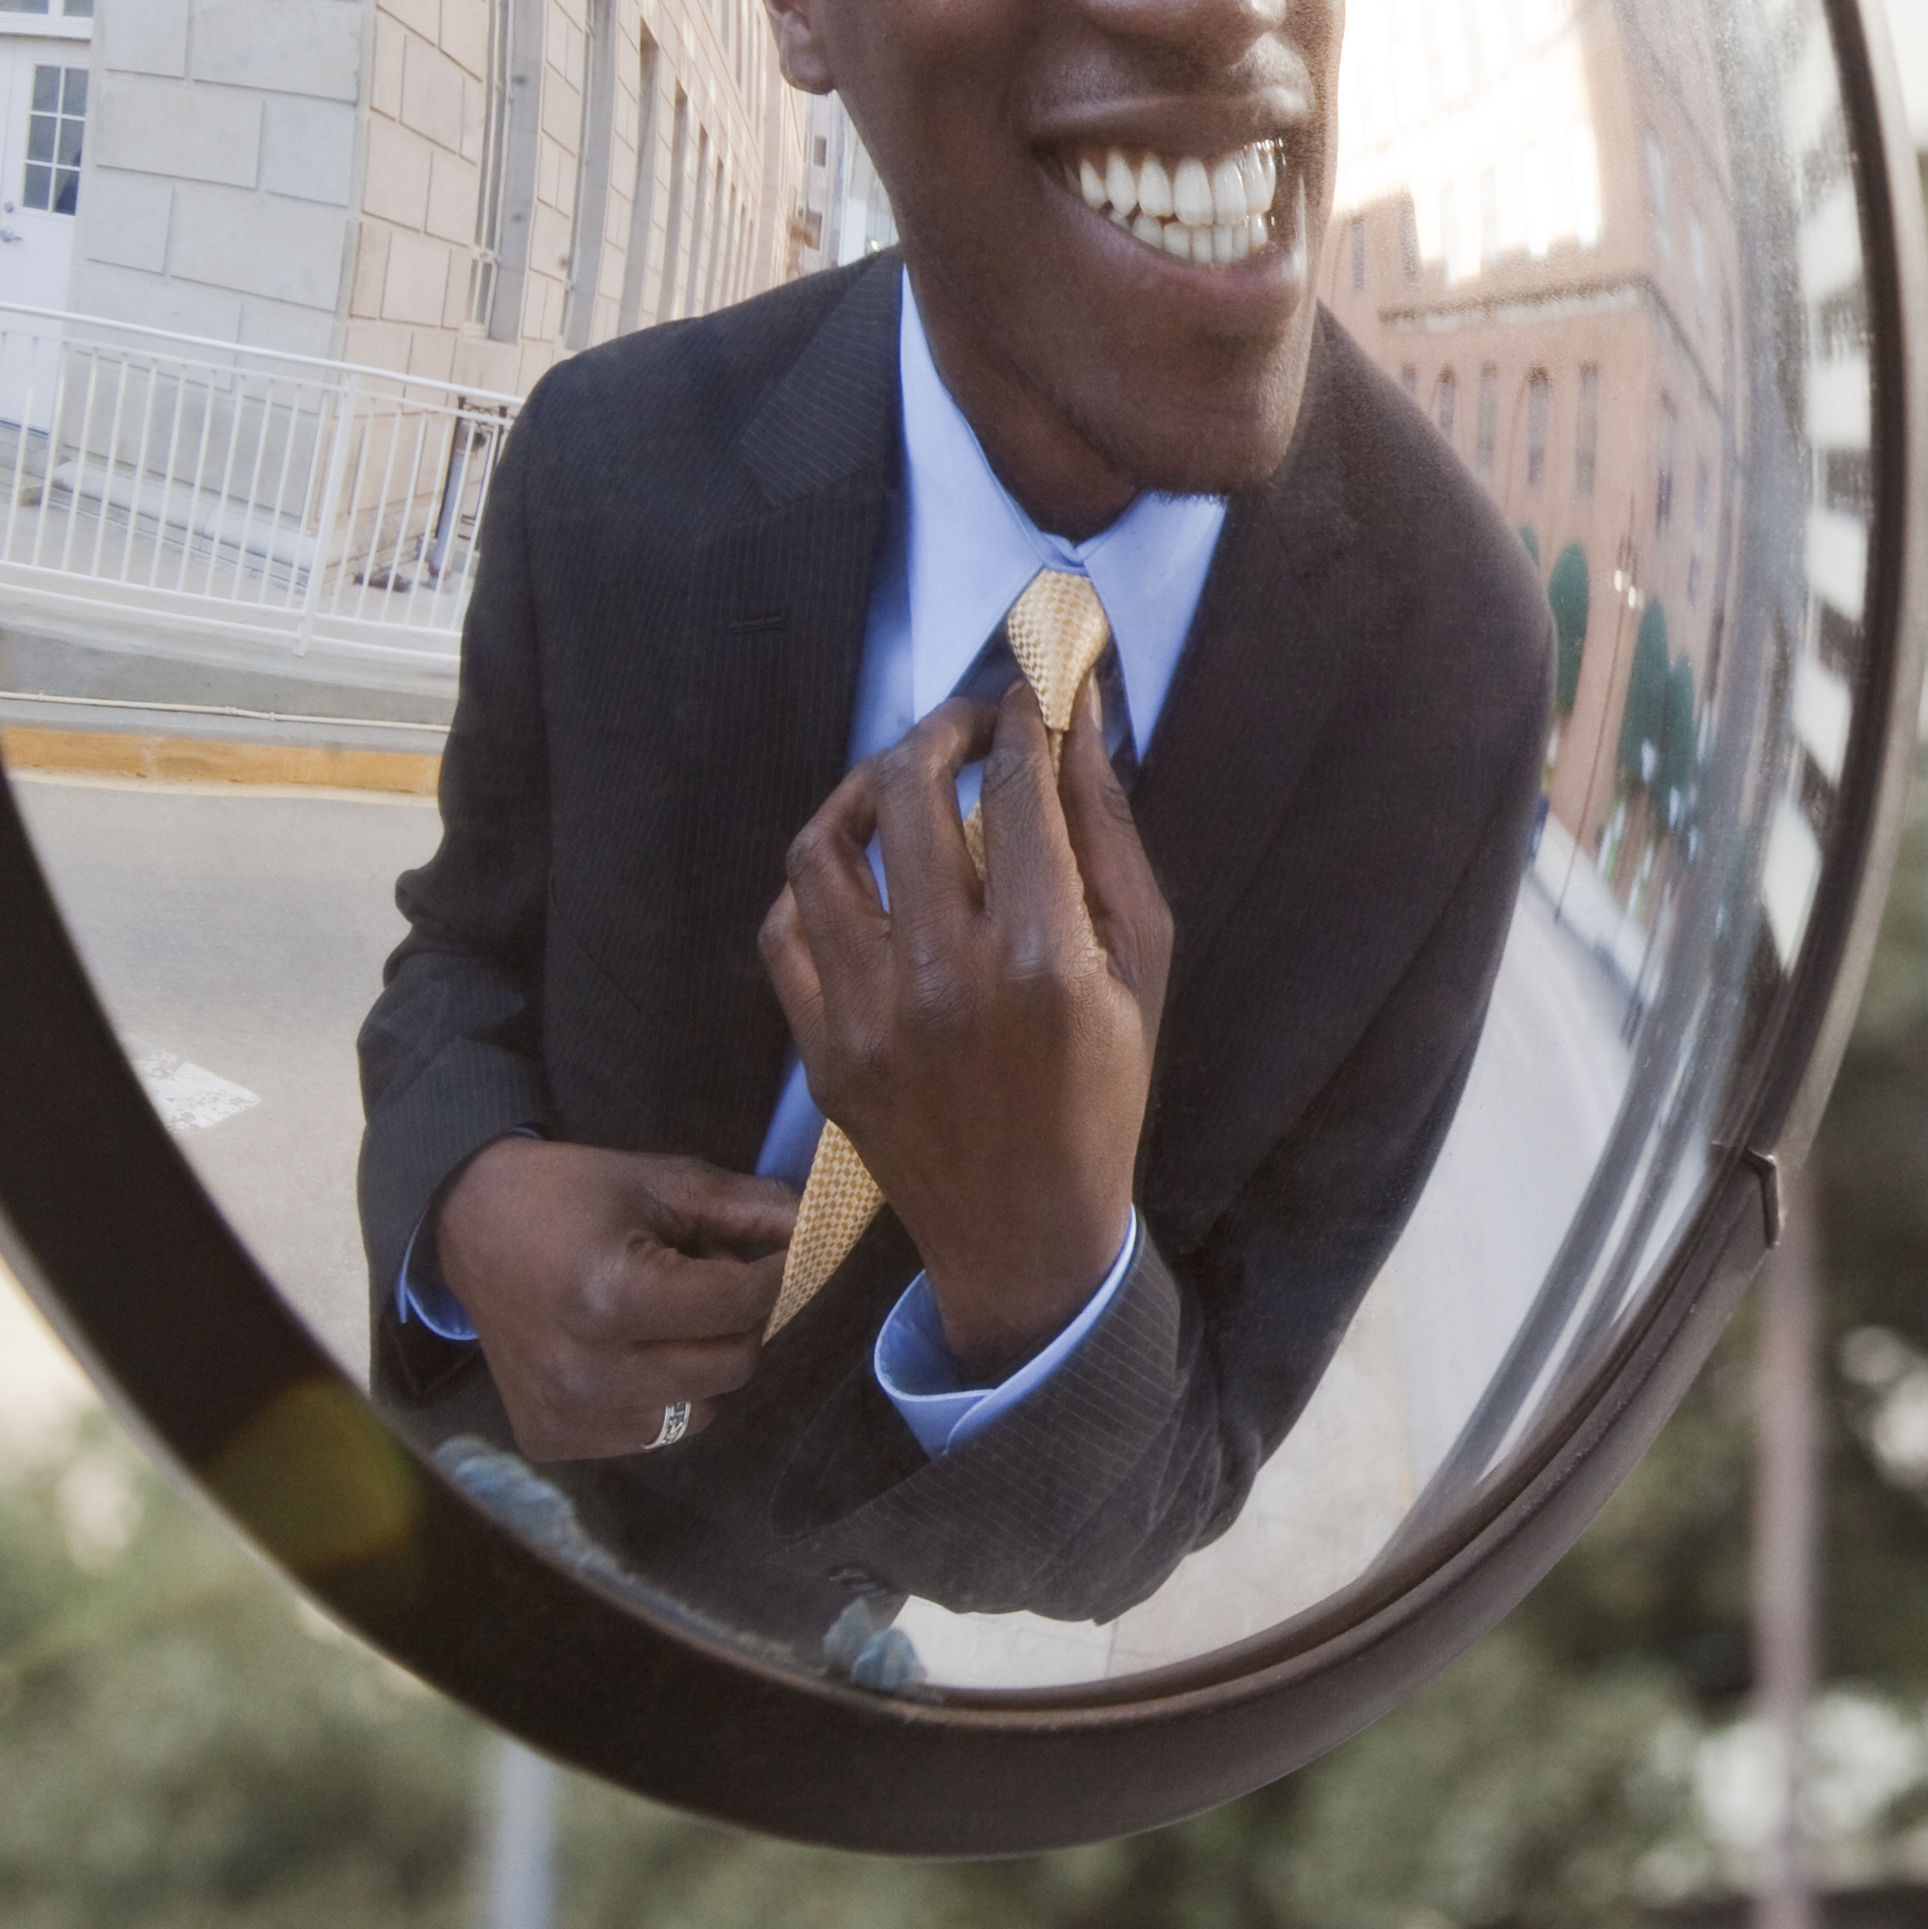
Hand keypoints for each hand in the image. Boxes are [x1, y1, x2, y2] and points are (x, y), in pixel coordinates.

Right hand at [429, 1137, 797, 1462]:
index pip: (742, 1304)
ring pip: (699, 1410)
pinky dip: (659, 1396)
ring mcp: (569, 1415)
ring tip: (663, 1318)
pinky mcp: (554, 1440)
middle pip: (731, 1366)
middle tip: (715, 1284)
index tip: (783, 1254)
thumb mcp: (665, 1183)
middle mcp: (589, 1371)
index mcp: (612, 1298)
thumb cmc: (573, 1197)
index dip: (778, 1273)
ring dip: (702, 1365)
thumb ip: (750, 1210)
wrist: (469, 1229)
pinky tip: (625, 1352)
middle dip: (742, 1321)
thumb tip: (822, 1230)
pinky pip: (651, 1432)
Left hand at [760, 672, 1173, 1375]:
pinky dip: (815, 879)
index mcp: (1042, 957)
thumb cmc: (1104, 1092)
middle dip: (941, 730)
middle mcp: (943, 977)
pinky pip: (785, 928)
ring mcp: (866, 1016)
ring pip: (824, 849)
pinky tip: (856, 867)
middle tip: (968, 724)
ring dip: (860, 790)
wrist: (1024, 1232)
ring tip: (899, 781)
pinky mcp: (818, 1048)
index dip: (1022, 719)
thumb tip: (1078, 720)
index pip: (1017, 787)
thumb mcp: (1142, 964)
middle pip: (908, 793)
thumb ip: (1108, 835)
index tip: (1030, 696)